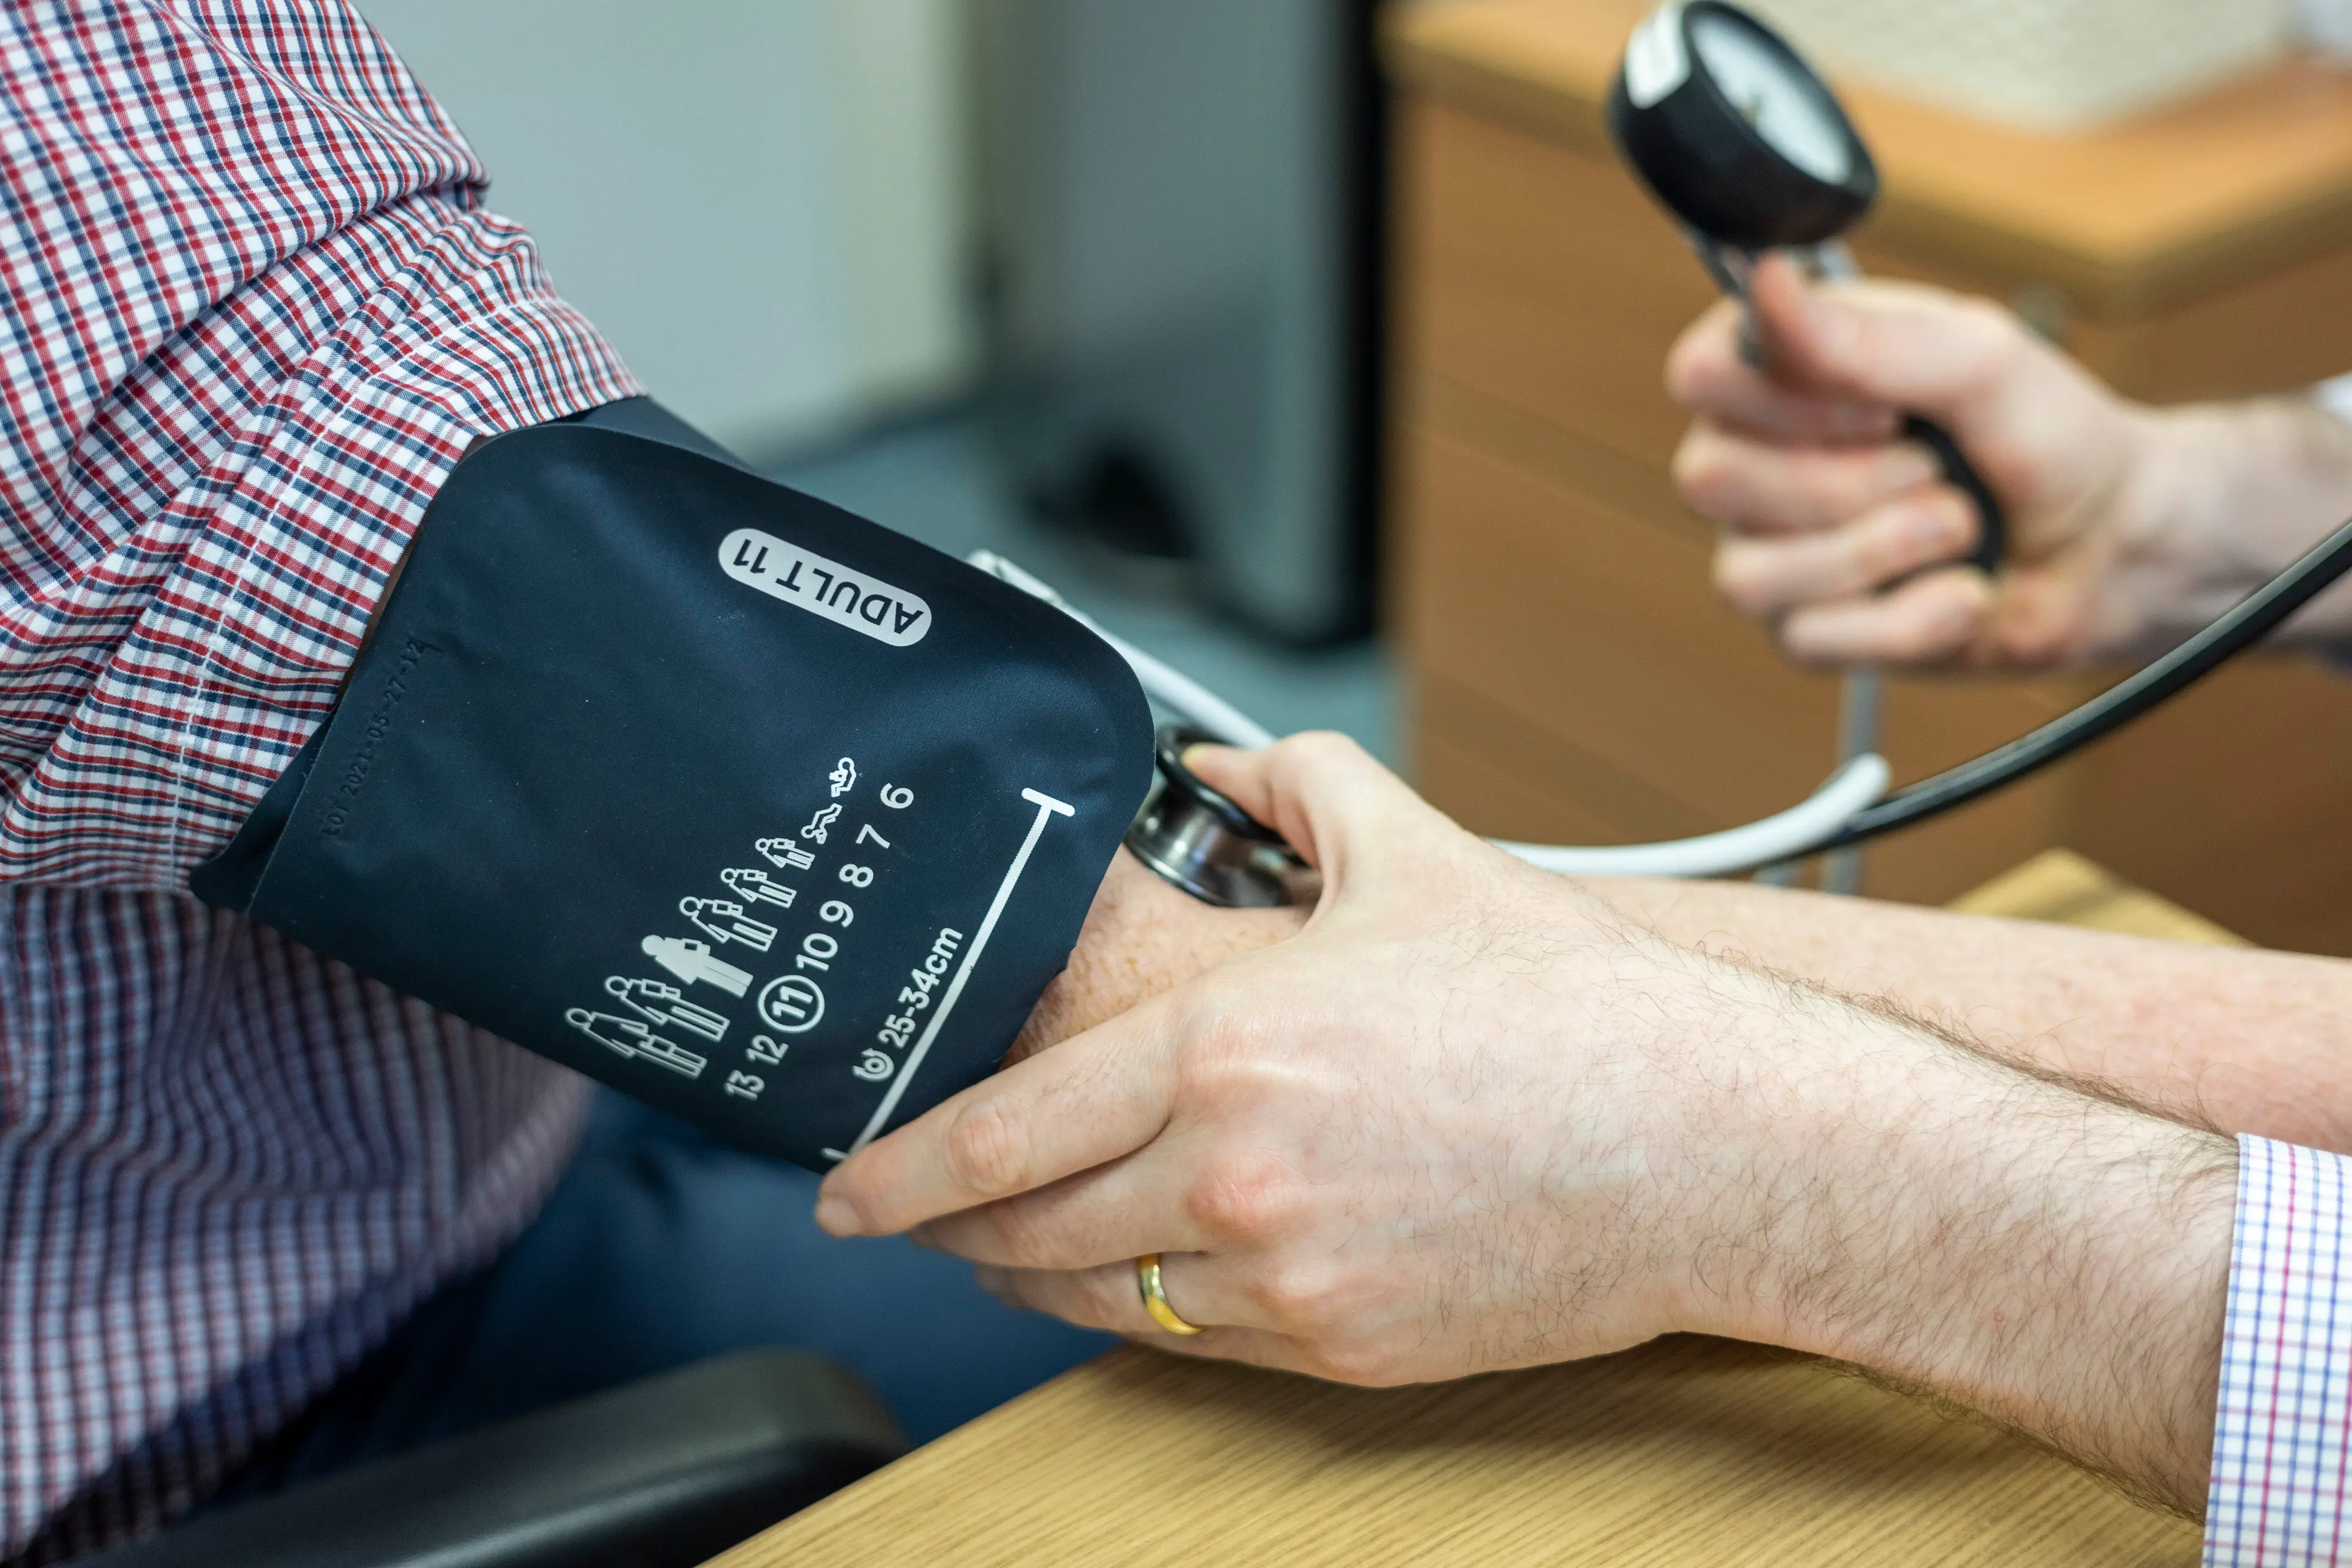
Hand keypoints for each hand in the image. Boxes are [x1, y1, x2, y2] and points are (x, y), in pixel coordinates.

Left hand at [820, 735, 2233, 1510]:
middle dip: (955, 1233)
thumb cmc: (1571, 1005)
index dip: (901, 1173)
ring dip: (1039, 1278)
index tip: (845, 1192)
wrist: (1710, 1138)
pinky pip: (1197, 1344)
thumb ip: (1296, 788)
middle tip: (918, 1219)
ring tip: (1013, 1249)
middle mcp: (1236, 1175)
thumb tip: (1228, 764)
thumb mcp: (1416, 857)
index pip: (1005, 1134)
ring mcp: (1289, 1276)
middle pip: (1030, 1235)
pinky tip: (1151, 1276)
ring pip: (1104, 1301)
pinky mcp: (1345, 1347)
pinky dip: (1147, 1313)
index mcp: (1228, 1050)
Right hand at [1668, 254, 2351, 667]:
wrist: (2116, 546)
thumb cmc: (2049, 435)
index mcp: (1785, 371)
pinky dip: (1911, 618)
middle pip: (1711, 479)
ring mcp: (1773, 548)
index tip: (1883, 403)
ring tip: (1956, 529)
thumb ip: (1869, 334)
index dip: (1786, 398)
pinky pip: (1811, 637)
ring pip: (1749, 573)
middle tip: (1933, 466)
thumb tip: (1763, 284)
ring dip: (1881, 551)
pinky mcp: (1809, 629)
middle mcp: (1759, 457)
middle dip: (1849, 483)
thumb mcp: (1979, 361)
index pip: (1700, 374)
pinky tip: (1959, 592)